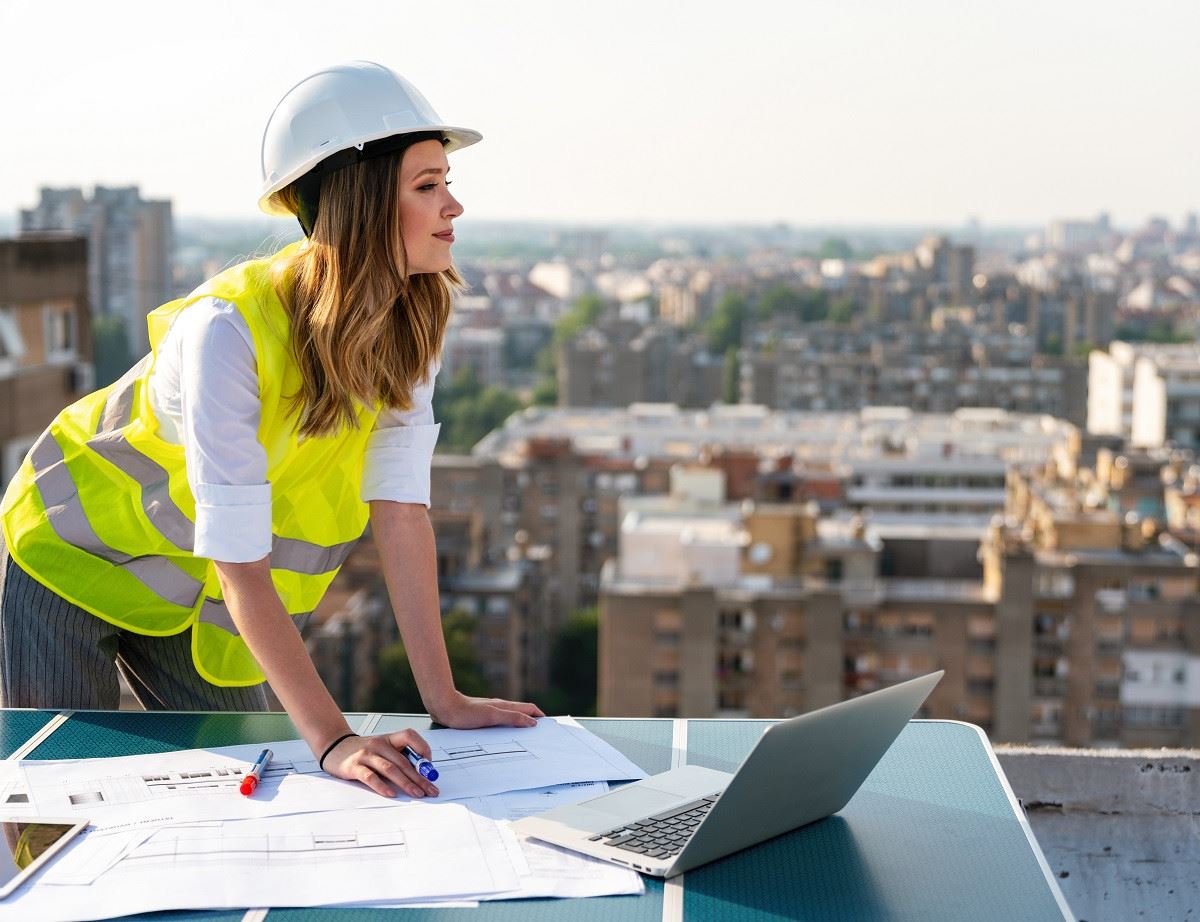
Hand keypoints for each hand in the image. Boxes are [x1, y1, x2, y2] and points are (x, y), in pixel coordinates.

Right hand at [321, 729, 439, 798]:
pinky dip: (382, 786)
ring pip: (390, 769)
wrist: (334, 746)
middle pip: (403, 761)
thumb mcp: (382, 748)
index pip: (409, 735)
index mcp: (388, 739)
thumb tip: (420, 773)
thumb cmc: (363, 750)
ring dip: (406, 783)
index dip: (422, 747)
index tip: (430, 763)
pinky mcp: (354, 767)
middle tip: (431, 789)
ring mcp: (366, 755)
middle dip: (419, 777)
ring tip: (417, 793)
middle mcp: (379, 745)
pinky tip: (391, 793)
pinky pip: (370, 777)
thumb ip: (398, 757)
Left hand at [428, 690, 544, 729]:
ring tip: (526, 739)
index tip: (549, 727)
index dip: (540, 716)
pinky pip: (501, 723)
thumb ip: (512, 718)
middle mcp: (501, 708)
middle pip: (523, 713)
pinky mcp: (483, 718)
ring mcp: (492, 712)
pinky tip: (505, 738)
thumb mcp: (492, 716)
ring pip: (512, 718)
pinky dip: (509, 729)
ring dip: (521, 726)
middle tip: (540, 736)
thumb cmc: (466, 713)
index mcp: (505, 706)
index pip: (530, 709)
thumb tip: (532, 722)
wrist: (445, 708)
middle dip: (534, 722)